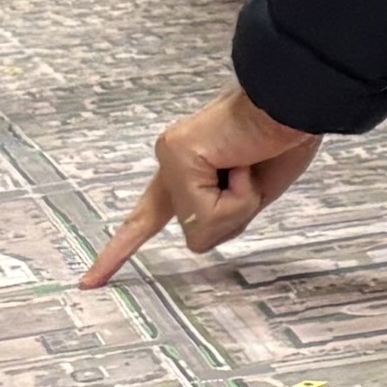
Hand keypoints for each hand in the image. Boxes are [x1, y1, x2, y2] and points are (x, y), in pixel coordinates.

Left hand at [83, 87, 322, 282]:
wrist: (295, 105)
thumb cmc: (282, 140)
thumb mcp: (254, 195)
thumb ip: (223, 216)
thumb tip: (196, 230)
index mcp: (189, 173)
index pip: (147, 218)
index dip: (120, 251)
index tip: (90, 281)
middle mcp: (171, 164)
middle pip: (197, 234)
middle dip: (232, 216)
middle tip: (252, 170)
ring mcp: (170, 158)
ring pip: (201, 229)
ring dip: (238, 206)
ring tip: (250, 164)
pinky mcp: (176, 154)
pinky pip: (209, 213)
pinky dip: (238, 197)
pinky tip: (242, 161)